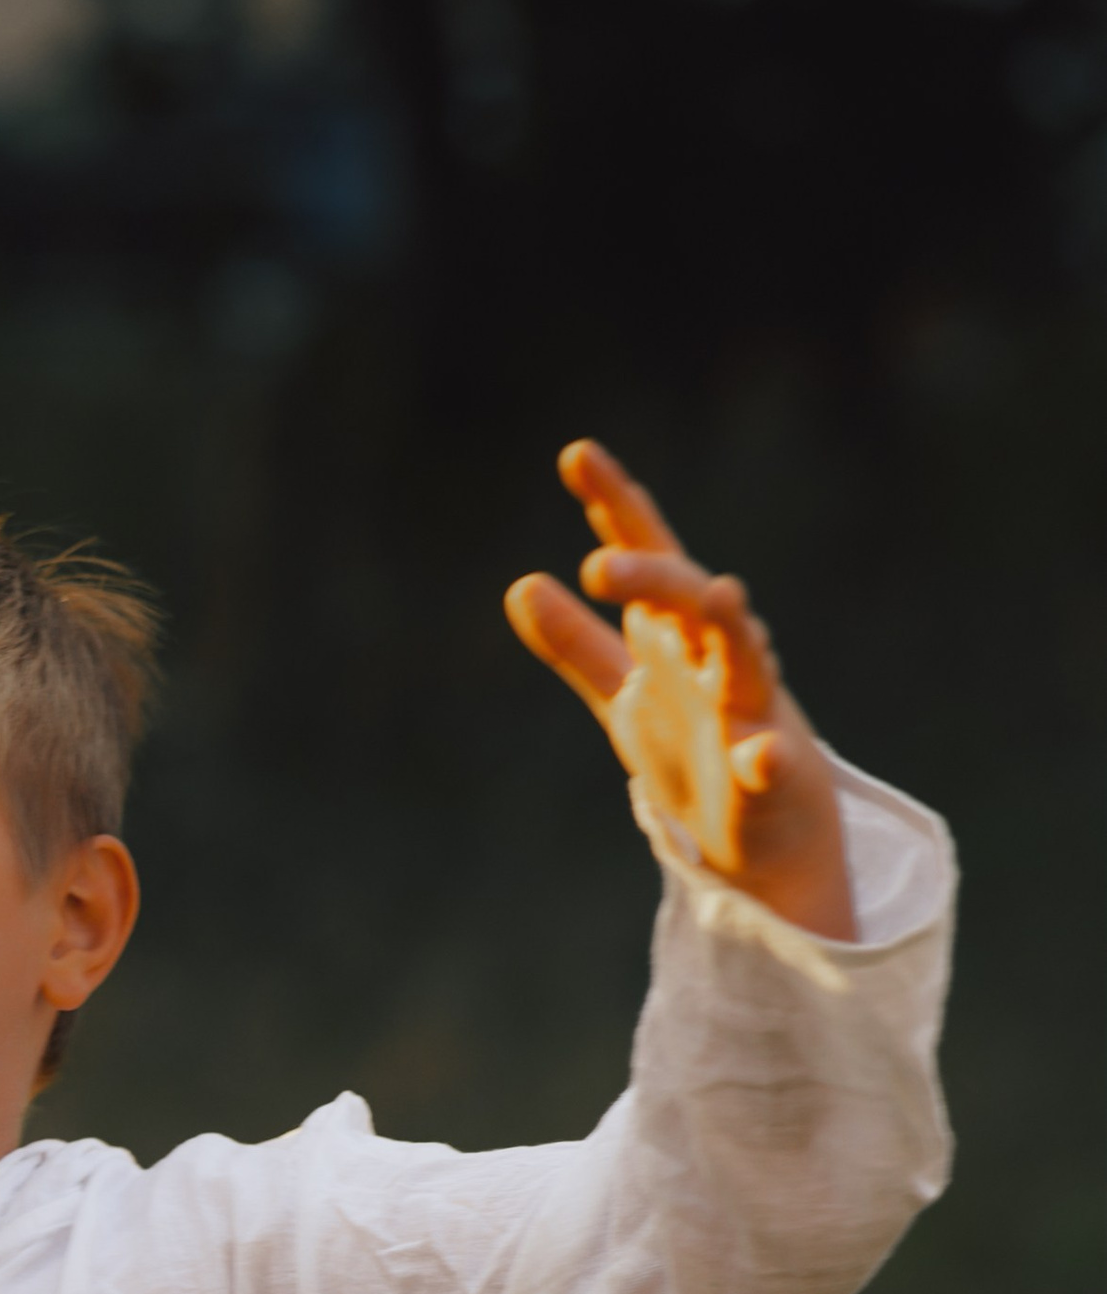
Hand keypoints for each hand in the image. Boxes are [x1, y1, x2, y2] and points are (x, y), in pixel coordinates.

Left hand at [505, 440, 857, 944]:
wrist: (756, 837)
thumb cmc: (696, 752)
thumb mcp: (625, 694)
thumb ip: (577, 644)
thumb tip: (519, 586)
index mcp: (677, 635)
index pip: (648, 557)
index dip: (616, 507)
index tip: (576, 456)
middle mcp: (718, 657)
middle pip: (687, 599)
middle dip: (651, 576)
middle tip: (597, 566)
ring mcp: (752, 710)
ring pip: (746, 658)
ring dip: (731, 626)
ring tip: (717, 594)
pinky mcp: (774, 772)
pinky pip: (772, 762)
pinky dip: (766, 758)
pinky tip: (761, 756)